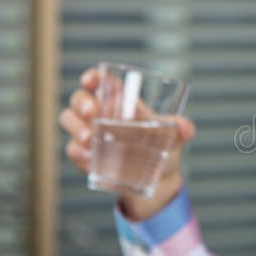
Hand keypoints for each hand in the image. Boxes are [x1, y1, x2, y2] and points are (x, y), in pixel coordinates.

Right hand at [58, 67, 195, 217]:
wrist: (159, 179)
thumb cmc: (164, 146)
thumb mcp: (174, 136)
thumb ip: (181, 129)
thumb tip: (186, 129)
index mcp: (121, 101)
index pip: (100, 82)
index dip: (92, 77)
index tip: (90, 79)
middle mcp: (101, 114)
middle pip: (79, 98)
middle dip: (81, 102)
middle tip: (92, 113)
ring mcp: (89, 134)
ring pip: (69, 121)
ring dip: (75, 128)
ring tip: (90, 139)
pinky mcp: (85, 156)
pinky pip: (71, 150)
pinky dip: (77, 152)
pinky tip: (88, 158)